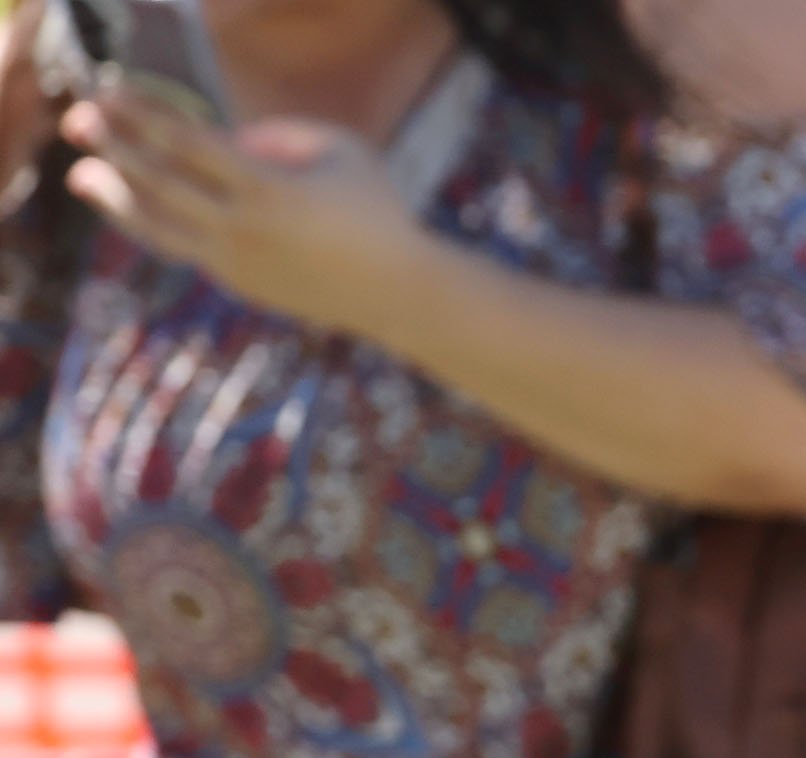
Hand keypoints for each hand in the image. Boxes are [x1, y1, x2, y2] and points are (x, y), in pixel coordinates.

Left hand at [64, 86, 433, 340]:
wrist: (400, 294)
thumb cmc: (377, 210)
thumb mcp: (341, 150)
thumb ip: (279, 135)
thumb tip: (229, 140)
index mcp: (268, 187)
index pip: (186, 142)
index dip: (142, 113)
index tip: (110, 91)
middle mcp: (243, 227)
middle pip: (160, 181)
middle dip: (114, 147)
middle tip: (78, 120)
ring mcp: (236, 261)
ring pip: (159, 226)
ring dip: (115, 198)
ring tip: (82, 176)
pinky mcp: (238, 283)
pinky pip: (181, 247)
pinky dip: (150, 223)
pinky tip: (130, 206)